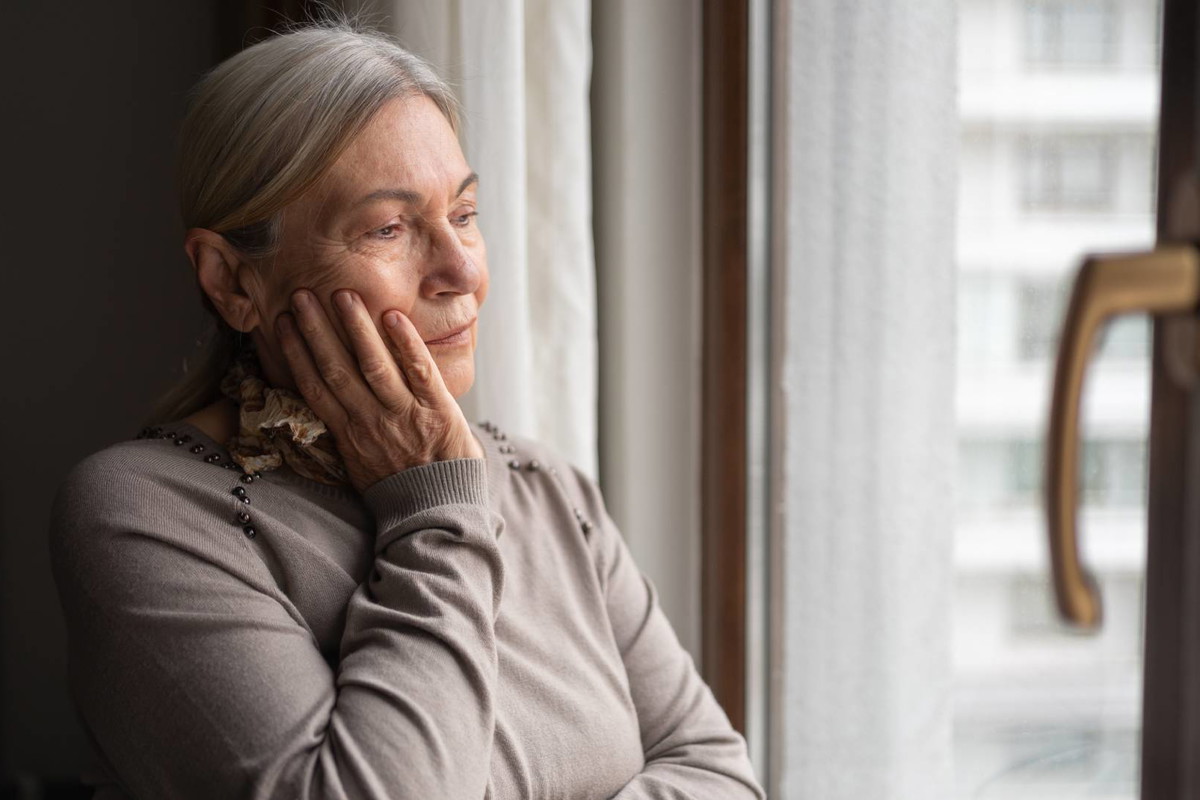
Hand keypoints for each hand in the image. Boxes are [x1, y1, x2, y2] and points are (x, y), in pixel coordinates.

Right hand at [275, 288, 483, 492]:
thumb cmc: (400, 483)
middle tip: (301, 294)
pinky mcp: (438, 410)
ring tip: (343, 295)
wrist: (440, 509)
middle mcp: (371, 421)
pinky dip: (407, 344)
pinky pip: (420, 371)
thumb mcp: (360, 461)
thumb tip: (326, 398)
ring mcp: (405, 414)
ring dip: (357, 328)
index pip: (314, 386)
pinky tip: (393, 316)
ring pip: (375, 364)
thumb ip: (345, 427)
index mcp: (348, 433)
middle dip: (317, 329)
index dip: (295, 352)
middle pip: (337, 368)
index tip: (282, 322)